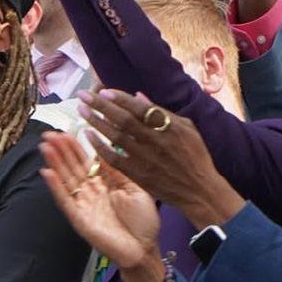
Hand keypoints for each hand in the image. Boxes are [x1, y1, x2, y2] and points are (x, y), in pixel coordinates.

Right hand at [39, 131, 159, 266]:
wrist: (145, 249)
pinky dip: (55, 186)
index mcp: (106, 183)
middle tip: (49, 134)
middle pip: (73, 167)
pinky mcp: (78, 218)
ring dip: (54, 163)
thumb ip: (119, 171)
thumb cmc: (144, 221)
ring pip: (66, 179)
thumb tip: (105, 150)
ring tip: (45, 146)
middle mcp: (92, 191)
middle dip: (61, 150)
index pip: (87, 160)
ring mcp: (83, 204)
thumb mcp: (136, 189)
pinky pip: (65, 200)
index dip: (76, 146)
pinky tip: (46, 172)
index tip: (67, 131)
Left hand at [75, 90, 243, 229]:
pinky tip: (88, 135)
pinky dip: (99, 146)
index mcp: (169, 127)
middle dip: (101, 106)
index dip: (121, 99)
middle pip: (123, 120)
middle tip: (83, 96)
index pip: (140, 109)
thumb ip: (163, 113)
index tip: (104, 91)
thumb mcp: (187, 129)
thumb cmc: (196, 156)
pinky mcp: (137, 174)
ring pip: (115, 137)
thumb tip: (139, 96)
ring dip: (96, 122)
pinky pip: (114, 158)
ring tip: (81, 110)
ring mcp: (145, 158)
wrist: (199, 191)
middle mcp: (155, 141)